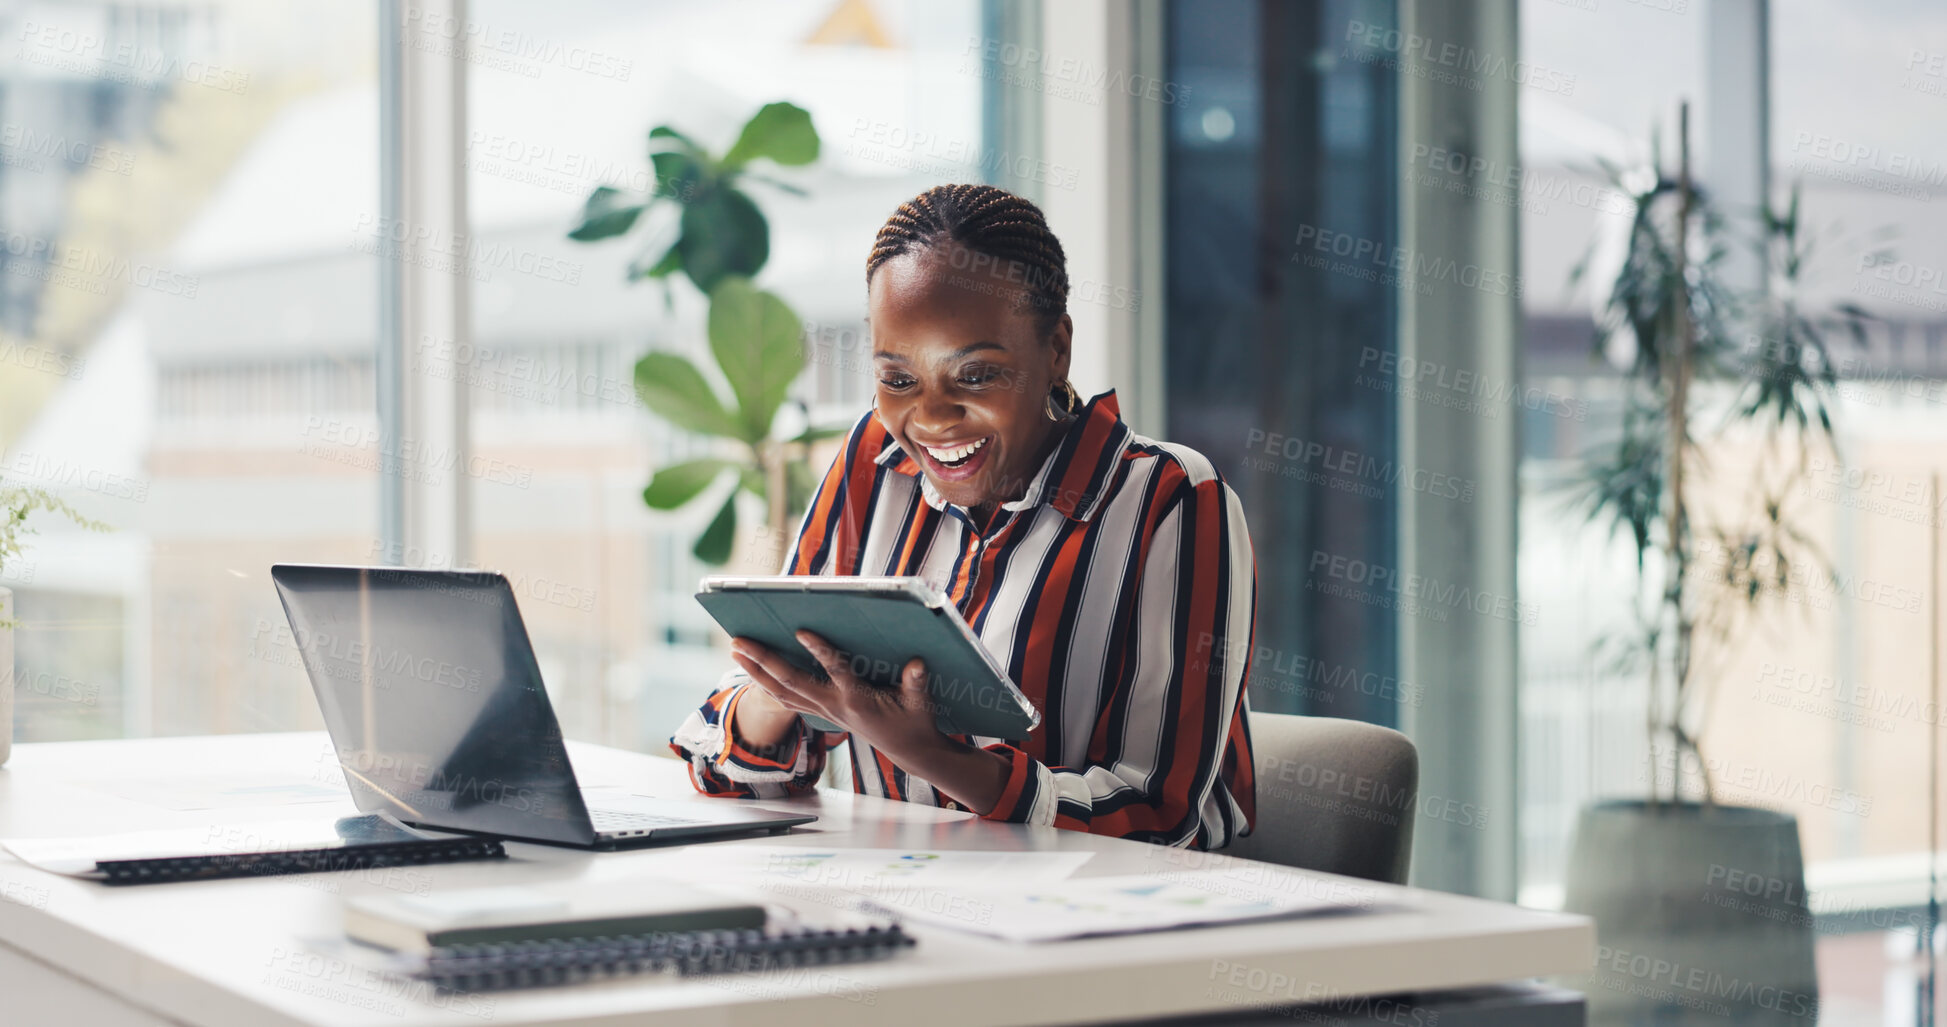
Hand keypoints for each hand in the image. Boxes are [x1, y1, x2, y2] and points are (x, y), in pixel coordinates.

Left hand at [729, 632, 1013, 815]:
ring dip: (756, 672)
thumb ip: (916, 682)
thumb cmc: (916, 722)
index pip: (836, 671)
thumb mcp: (920, 702)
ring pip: (783, 692)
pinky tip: (754, 671)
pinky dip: (768, 685)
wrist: (910, 752)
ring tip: (736, 650)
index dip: (819, 651)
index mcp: (857, 700)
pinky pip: (788, 699)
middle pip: (791, 683)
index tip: (801, 630)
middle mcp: (834, 707)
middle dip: (764, 661)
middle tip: (739, 641)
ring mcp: (826, 711)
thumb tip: (917, 664)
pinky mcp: (824, 712)